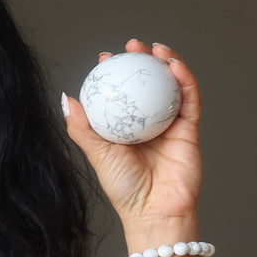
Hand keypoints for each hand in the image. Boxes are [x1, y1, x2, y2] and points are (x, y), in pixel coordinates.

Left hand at [63, 39, 203, 225]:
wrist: (154, 210)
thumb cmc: (124, 188)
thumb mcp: (97, 154)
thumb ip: (82, 128)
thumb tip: (66, 99)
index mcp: (124, 128)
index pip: (120, 95)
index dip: (114, 74)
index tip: (105, 58)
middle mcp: (147, 123)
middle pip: (147, 84)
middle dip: (141, 61)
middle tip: (132, 46)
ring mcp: (170, 124)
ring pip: (171, 86)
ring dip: (166, 63)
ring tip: (155, 48)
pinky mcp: (190, 129)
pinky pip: (189, 98)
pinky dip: (185, 79)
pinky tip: (174, 65)